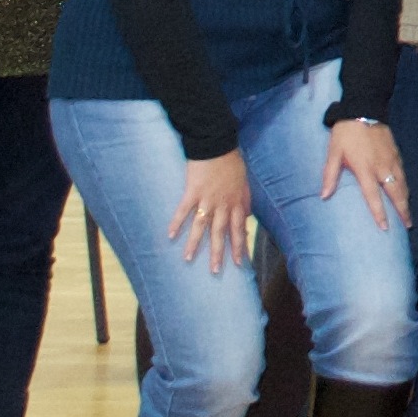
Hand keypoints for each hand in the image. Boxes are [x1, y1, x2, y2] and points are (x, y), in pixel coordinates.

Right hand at [169, 151, 251, 269]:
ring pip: (201, 226)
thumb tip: (247, 215)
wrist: (218, 145)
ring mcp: (207, 199)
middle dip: (218, 253)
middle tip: (215, 271)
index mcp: (236, 203)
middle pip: (220, 233)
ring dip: (195, 244)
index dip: (239, 246)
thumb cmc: (232, 162)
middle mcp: (223, 205)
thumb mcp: (244, 183)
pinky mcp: (192, 191)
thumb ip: (245, 200)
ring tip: (188, 260)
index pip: (239, 230)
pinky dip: (176, 222)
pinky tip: (170, 235)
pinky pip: (183, 210)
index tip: (239, 263)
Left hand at [321, 119, 408, 230]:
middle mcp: (382, 168)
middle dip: (403, 211)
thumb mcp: (333, 152)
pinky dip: (406, 185)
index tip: (385, 228)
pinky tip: (405, 190)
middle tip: (408, 225)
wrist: (364, 109)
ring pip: (403, 184)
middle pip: (396, 193)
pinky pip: (404, 174)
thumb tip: (323, 196)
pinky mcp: (397, 153)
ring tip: (408, 213)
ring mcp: (392, 160)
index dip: (379, 213)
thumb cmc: (345, 133)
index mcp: (365, 169)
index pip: (374, 197)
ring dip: (406, 200)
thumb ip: (330, 175)